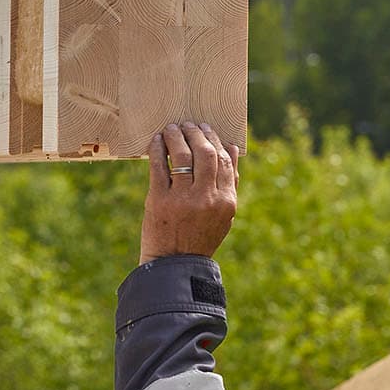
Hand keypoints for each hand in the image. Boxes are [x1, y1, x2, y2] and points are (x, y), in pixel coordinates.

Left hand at [139, 122, 239, 263]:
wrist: (173, 265)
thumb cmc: (200, 237)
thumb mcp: (223, 215)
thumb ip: (230, 184)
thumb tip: (232, 148)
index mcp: (226, 201)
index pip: (224, 160)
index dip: (215, 140)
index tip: (206, 129)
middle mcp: (207, 198)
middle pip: (206, 153)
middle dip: (197, 133)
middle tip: (189, 124)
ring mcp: (182, 198)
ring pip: (183, 155)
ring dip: (177, 136)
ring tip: (172, 128)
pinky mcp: (159, 200)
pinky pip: (159, 165)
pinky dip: (157, 148)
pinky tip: (157, 140)